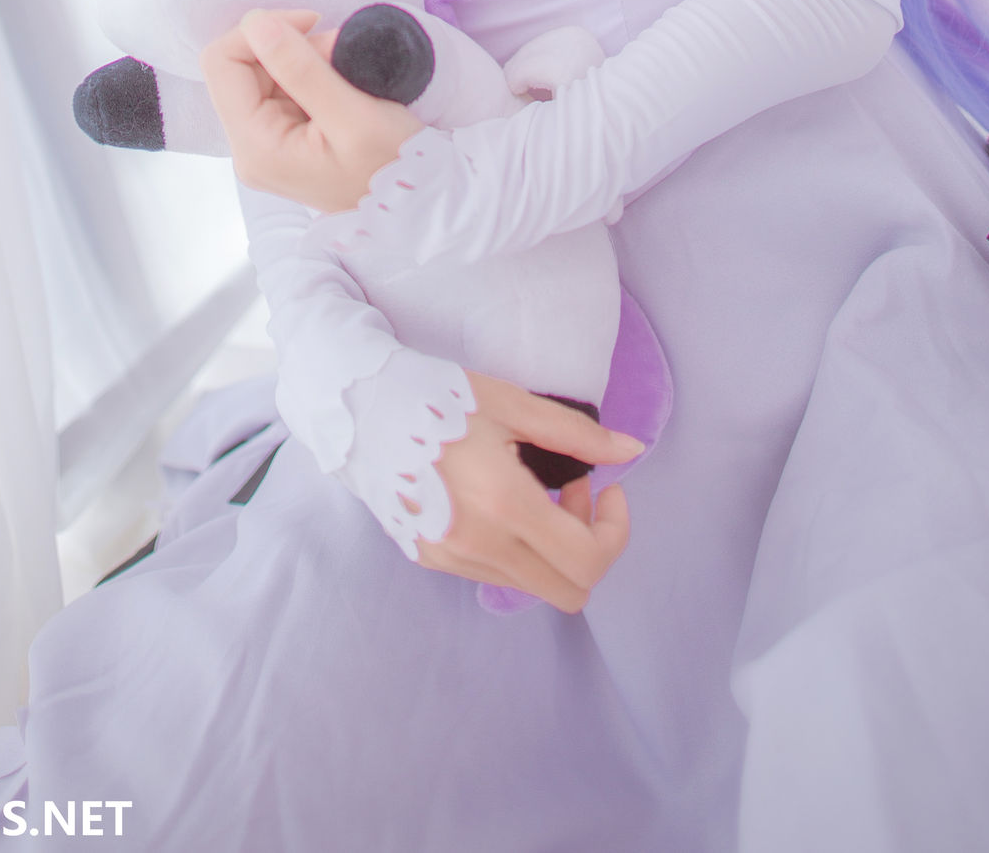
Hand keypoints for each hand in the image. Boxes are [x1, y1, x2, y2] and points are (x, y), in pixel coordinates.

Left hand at [201, 9, 421, 209]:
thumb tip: (255, 22)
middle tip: (340, 51)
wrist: (416, 203)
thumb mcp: (353, 115)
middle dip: (289, 45)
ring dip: (305, 57)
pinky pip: (281, 89)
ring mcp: (264, 145)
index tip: (313, 23)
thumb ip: (301, 68)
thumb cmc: (392, 165)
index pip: (222, 62)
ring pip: (263, 73)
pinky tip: (342, 82)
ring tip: (348, 67)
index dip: (262, 31)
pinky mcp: (282, 139)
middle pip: (241, 66)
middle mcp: (249, 148)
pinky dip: (311, 72)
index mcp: (255, 146)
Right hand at [418, 376, 637, 611]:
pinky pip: (495, 571)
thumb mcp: (511, 403)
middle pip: (569, 592)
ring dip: (550, 545)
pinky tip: (496, 499)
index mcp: (504, 505)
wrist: (357, 409)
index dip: (614, 532)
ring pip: (532, 582)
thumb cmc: (437, 396)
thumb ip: (576, 434)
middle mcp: (479, 546)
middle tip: (574, 490)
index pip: (588, 561)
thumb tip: (632, 450)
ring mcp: (451, 560)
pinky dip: (515, 545)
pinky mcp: (430, 559)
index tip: (606, 486)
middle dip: (587, 546)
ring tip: (532, 487)